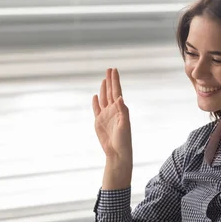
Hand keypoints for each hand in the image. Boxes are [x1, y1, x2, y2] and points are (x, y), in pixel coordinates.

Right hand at [92, 68, 132, 187]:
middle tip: (109, 69)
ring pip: (104, 98)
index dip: (115, 81)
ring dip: (104, 88)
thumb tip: (120, 97)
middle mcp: (113, 110)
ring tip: (104, 79)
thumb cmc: (123, 140)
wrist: (117, 152)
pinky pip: (96, 109)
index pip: (117, 91)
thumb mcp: (124, 125)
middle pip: (110, 92)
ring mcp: (105, 116)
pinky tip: (96, 96)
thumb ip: (122, 111)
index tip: (114, 70)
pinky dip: (95, 102)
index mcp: (120, 109)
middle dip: (110, 81)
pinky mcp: (99, 122)